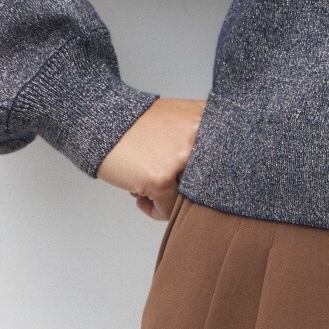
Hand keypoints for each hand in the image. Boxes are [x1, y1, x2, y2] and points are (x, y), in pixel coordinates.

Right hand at [96, 97, 205, 220]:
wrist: (102, 121)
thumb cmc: (138, 124)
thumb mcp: (180, 119)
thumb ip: (200, 139)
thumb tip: (217, 174)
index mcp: (206, 119)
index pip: (225, 159)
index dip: (208, 176)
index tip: (193, 179)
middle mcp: (199, 137)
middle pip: (208, 182)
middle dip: (189, 190)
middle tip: (168, 184)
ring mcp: (181, 159)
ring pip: (189, 199)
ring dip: (170, 199)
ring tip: (149, 186)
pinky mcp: (161, 179)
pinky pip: (167, 209)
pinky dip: (154, 209)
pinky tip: (139, 195)